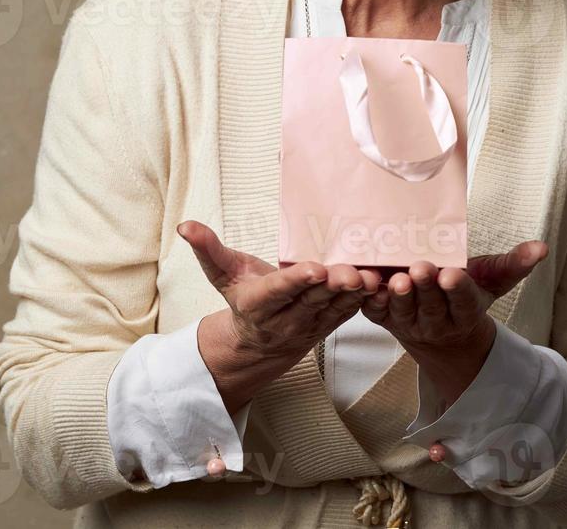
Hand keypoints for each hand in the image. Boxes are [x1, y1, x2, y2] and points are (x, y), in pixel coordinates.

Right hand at [177, 219, 381, 475]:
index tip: (314, 268)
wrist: (258, 342)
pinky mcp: (330, 325)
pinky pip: (349, 313)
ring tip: (371, 277)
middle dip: (332, 285)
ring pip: (335, 308)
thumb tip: (184, 225)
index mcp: (259, 304)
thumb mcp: (223, 273)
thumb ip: (208, 248)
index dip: (297, 280)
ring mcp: (311, 325)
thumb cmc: (244, 297)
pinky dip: (366, 300)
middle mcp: (286, 319)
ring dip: (354, 294)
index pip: (279, 291)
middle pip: (313, 299)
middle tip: (351, 270)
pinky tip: (381, 284)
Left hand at [362, 241, 549, 463]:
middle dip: (426, 287)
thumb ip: (513, 264)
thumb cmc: (465, 296)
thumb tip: (541, 247)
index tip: (453, 274)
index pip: (464, 302)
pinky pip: (375, 313)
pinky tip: (367, 284)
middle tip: (421, 268)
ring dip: (399, 296)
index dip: (457, 290)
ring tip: (397, 279)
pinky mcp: (384, 320)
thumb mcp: (491, 281)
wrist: (440, 335)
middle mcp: (437, 322)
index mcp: (465, 311)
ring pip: (403, 312)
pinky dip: (370, 300)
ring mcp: (409, 324)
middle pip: (431, 306)